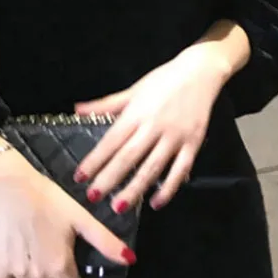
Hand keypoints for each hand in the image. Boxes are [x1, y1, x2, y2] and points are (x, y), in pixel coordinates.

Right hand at [0, 147, 135, 277]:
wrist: (13, 188)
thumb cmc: (50, 201)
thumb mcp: (82, 218)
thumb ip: (105, 242)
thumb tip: (131, 260)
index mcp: (60, 267)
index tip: (70, 260)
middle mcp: (38, 276)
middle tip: (52, 252)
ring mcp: (16, 273)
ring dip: (33, 275)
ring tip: (34, 251)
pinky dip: (11, 273)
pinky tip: (17, 254)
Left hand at [73, 42, 233, 210]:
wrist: (200, 71)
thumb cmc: (164, 80)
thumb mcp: (133, 90)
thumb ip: (106, 104)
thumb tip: (78, 110)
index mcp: (136, 113)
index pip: (111, 140)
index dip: (95, 160)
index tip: (80, 176)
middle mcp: (154, 126)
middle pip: (129, 156)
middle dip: (110, 178)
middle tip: (93, 196)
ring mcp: (174, 136)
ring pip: (153, 167)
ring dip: (135, 188)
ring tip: (119, 206)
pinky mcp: (193, 143)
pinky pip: (180, 170)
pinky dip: (169, 188)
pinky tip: (156, 203)